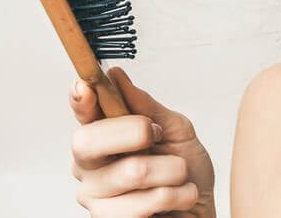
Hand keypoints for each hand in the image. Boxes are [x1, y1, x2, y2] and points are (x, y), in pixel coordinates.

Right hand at [69, 66, 215, 216]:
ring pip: (132, 171)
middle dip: (135, 132)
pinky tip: (177, 198)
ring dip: (172, 171)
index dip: (80, 101)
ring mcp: (95, 198)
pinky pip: (144, 204)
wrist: (200, 209)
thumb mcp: (175, 131)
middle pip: (89, 142)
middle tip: (157, 137)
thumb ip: (147, 107)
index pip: (82, 116)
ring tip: (179, 177)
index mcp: (103, 138)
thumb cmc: (186, 170)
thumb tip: (117, 77)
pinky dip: (176, 195)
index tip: (85, 86)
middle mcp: (90, 168)